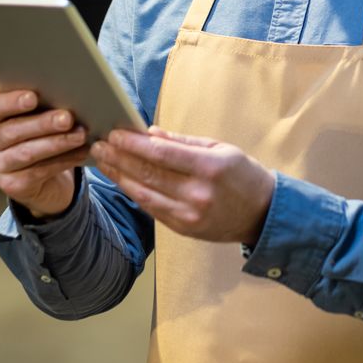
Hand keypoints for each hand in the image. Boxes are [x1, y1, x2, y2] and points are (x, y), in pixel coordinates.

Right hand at [0, 83, 90, 219]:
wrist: (39, 178)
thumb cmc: (37, 134)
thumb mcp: (34, 116)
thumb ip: (37, 99)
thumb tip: (56, 78)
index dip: (11, 102)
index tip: (33, 97)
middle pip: (13, 131)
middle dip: (43, 123)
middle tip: (67, 117)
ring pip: (27, 153)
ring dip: (57, 142)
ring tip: (81, 134)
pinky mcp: (11, 186)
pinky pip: (39, 172)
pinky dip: (64, 161)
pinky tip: (81, 152)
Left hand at [91, 127, 274, 243]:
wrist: (262, 213)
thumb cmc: (243, 174)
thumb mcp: (221, 149)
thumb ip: (184, 142)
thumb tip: (151, 133)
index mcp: (210, 168)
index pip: (162, 154)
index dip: (135, 143)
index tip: (115, 133)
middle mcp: (198, 194)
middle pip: (148, 173)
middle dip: (120, 157)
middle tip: (100, 145)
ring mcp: (189, 215)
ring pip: (144, 193)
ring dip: (120, 176)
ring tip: (103, 161)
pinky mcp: (184, 229)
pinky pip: (152, 208)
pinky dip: (134, 193)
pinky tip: (122, 181)